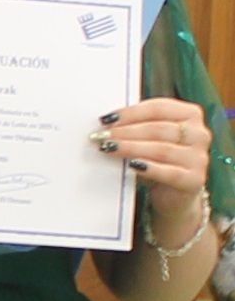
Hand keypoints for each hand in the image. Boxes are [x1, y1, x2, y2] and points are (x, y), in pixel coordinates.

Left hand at [98, 98, 212, 217]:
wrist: (174, 192)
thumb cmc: (158, 157)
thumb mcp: (150, 136)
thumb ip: (137, 124)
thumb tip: (106, 121)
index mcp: (190, 114)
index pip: (158, 108)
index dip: (130, 113)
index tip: (106, 119)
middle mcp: (199, 134)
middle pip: (157, 129)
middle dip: (125, 132)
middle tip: (100, 136)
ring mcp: (199, 158)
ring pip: (160, 149)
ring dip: (130, 148)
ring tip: (108, 148)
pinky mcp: (195, 179)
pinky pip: (169, 172)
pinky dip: (148, 168)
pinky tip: (131, 165)